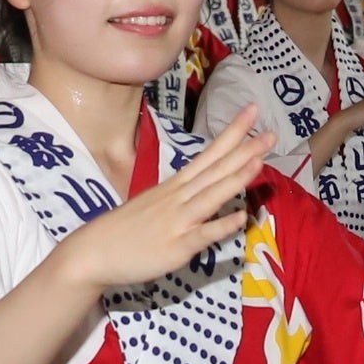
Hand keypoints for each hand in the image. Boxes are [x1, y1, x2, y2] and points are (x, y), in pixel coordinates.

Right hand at [50, 110, 270, 294]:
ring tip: (260, 162)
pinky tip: (240, 217)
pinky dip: (220, 226)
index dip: (232, 134)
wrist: (92, 253)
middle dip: (244, 151)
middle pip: (215, 170)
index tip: (253, 111)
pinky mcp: (175, 247)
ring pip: (211, 196)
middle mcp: (178, 198)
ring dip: (235, 179)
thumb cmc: (125, 230)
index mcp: (174, 187)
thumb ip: (182, 197)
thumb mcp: (155, 204)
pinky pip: (201, 235)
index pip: (209, 155)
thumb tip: (203, 189)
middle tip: (271, 133)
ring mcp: (177, 221)